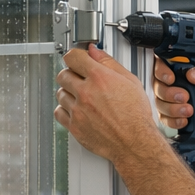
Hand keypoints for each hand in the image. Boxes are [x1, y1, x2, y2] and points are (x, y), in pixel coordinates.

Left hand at [55, 45, 159, 163]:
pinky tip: (76, 109)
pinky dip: (65, 109)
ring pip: (60, 93)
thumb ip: (109, 63)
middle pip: (63, 74)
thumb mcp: (130, 81)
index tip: (78, 59)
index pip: (73, 57)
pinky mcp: (74, 126)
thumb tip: (95, 52)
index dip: (76, 56)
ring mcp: (78, 110)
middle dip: (71, 74)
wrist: (134, 142)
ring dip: (68, 92)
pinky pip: (58, 112)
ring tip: (81, 96)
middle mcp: (86, 93)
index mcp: (99, 78)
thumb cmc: (135, 115)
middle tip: (80, 79)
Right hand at [153, 56, 194, 136]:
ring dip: (172, 108)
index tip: (170, 78)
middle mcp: (177, 83)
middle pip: (158, 85)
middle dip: (168, 93)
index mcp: (186, 69)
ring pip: (159, 103)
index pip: (163, 64)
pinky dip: (173, 120)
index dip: (161, 71)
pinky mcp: (174, 116)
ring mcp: (174, 100)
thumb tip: (192, 74)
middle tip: (184, 96)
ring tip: (189, 110)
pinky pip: (163, 118)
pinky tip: (185, 120)